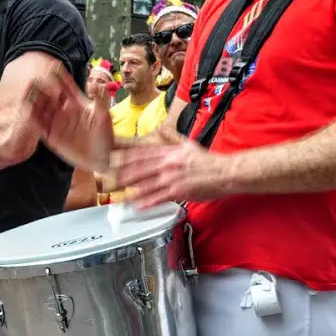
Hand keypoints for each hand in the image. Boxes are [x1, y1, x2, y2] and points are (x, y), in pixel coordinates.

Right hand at [28, 68, 114, 171]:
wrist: (101, 157)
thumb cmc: (105, 135)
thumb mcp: (104, 116)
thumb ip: (100, 100)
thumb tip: (97, 84)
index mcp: (76, 102)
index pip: (65, 86)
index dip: (60, 77)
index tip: (53, 66)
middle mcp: (64, 110)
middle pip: (50, 95)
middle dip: (43, 87)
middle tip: (37, 79)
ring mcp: (56, 122)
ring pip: (42, 108)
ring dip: (35, 101)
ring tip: (28, 92)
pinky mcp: (51, 136)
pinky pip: (39, 126)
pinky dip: (32, 119)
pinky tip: (27, 112)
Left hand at [115, 138, 231, 207]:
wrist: (227, 172)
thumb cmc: (208, 161)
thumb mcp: (188, 144)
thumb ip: (172, 138)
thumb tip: (161, 130)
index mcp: (169, 152)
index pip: (142, 154)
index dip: (125, 158)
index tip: (111, 161)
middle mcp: (168, 163)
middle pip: (139, 168)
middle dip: (122, 175)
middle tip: (108, 181)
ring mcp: (173, 177)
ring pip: (147, 184)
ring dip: (131, 190)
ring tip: (117, 195)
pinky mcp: (180, 190)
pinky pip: (160, 197)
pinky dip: (148, 201)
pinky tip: (138, 206)